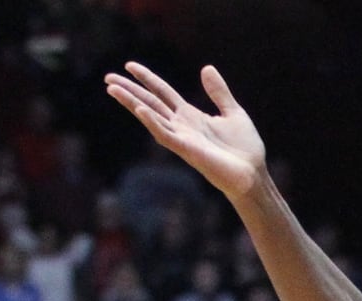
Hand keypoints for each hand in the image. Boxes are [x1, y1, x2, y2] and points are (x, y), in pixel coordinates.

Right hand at [106, 63, 266, 201]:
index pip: (163, 93)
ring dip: (132, 103)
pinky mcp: (188, 150)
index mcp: (191, 116)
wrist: (253, 174)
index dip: (147, 79)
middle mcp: (182, 126)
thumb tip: (206, 68)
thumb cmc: (244, 149)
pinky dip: (153, 123)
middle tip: (108, 77)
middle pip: (150, 103)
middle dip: (130, 90)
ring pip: (151, 116)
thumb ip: (219, 92)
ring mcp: (182, 138)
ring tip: (113, 89)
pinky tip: (140, 110)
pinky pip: (166, 135)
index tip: (129, 65)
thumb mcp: (233, 112)